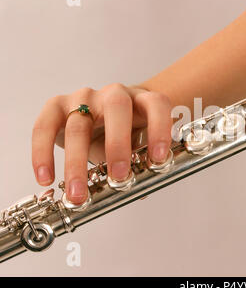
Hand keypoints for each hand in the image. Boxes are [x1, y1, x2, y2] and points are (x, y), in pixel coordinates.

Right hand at [32, 83, 172, 204]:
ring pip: (78, 123)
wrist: (107, 116)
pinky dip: (43, 153)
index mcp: (142, 100)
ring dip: (77, 162)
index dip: (160, 129)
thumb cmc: (128, 132)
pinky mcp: (57, 105)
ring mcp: (85, 97)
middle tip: (119, 177)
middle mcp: (114, 94)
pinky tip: (46, 177)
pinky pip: (44, 126)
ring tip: (78, 193)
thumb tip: (139, 191)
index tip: (159, 159)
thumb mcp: (139, 145)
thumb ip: (141, 164)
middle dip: (118, 145)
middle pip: (116, 109)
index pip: (156, 105)